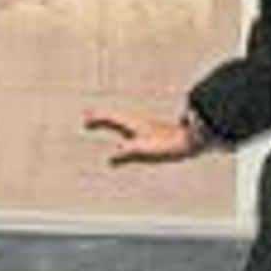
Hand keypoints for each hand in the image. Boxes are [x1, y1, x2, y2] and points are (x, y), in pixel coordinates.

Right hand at [82, 108, 196, 164]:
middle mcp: (136, 120)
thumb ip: (127, 151)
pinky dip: (118, 125)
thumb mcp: (144, 148)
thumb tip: (111, 155)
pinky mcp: (148, 129)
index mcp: (133, 122)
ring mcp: (142, 124)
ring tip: (99, 121)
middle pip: (113, 115)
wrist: (186, 139)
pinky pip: (127, 125)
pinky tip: (121, 132)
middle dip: (99, 115)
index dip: (97, 116)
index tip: (85, 117)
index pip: (110, 116)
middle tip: (86, 116)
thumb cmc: (166, 143)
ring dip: (108, 119)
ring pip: (120, 118)